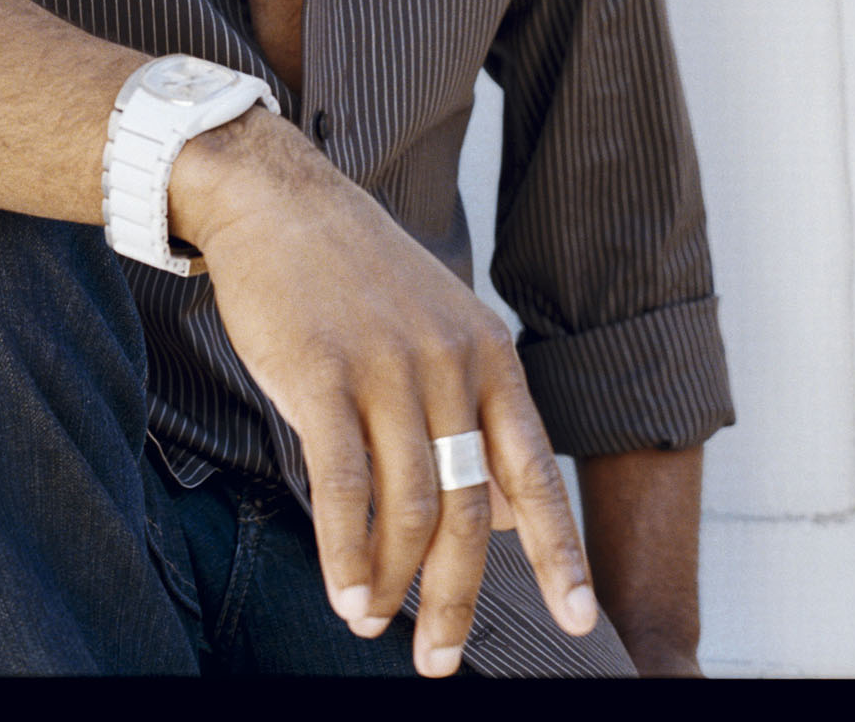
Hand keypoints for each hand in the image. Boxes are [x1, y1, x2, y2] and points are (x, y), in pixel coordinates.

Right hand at [171, 110, 597, 677]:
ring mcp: (386, 368)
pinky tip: (341, 591)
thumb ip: (466, 404)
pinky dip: (344, 553)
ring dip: (391, 584)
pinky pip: (343, 486)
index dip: (558, 553)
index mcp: (488, 355)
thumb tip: (490, 509)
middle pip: (468, 511)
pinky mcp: (320, 374)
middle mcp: (449, 365)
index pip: (536, 471)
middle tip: (439, 658)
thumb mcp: (434, 321)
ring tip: (371, 623)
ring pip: (406, 509)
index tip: (579, 619)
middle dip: (455, 599)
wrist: (274, 196)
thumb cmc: (348, 272)